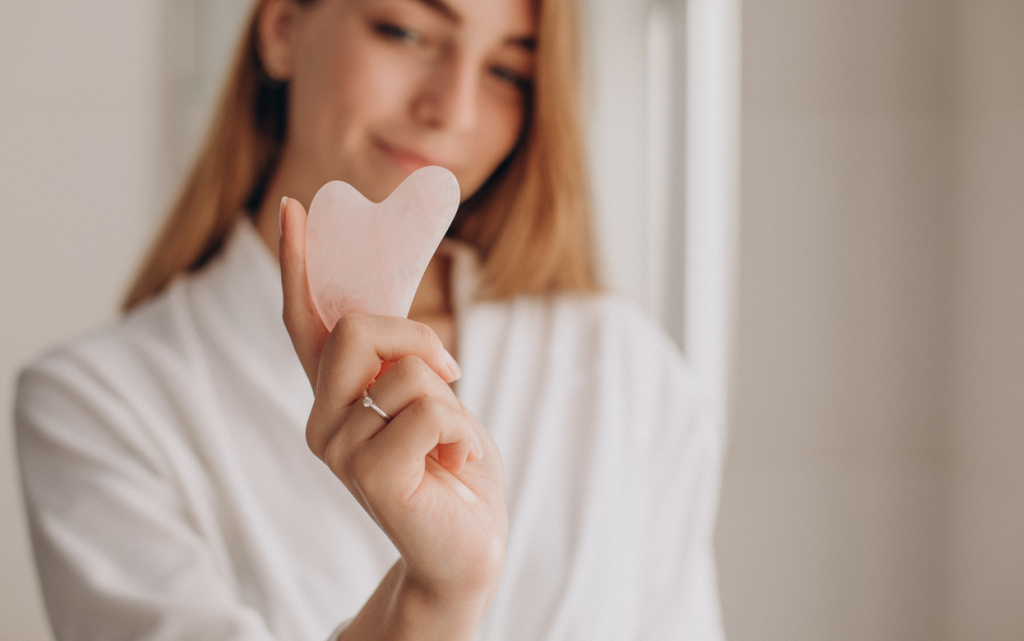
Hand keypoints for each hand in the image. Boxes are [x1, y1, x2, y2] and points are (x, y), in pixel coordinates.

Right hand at [279, 198, 506, 627]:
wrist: (468, 548)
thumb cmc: (450, 469)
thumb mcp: (430, 399)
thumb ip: (401, 363)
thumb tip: (398, 328)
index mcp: (337, 396)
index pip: (307, 322)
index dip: (300, 265)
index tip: (295, 210)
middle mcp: (323, 419)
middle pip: (358, 328)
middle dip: (419, 338)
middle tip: (451, 374)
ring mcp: (340, 449)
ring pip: (406, 373)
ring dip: (452, 403)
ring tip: (451, 445)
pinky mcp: (371, 475)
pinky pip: (430, 412)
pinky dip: (463, 433)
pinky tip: (456, 465)